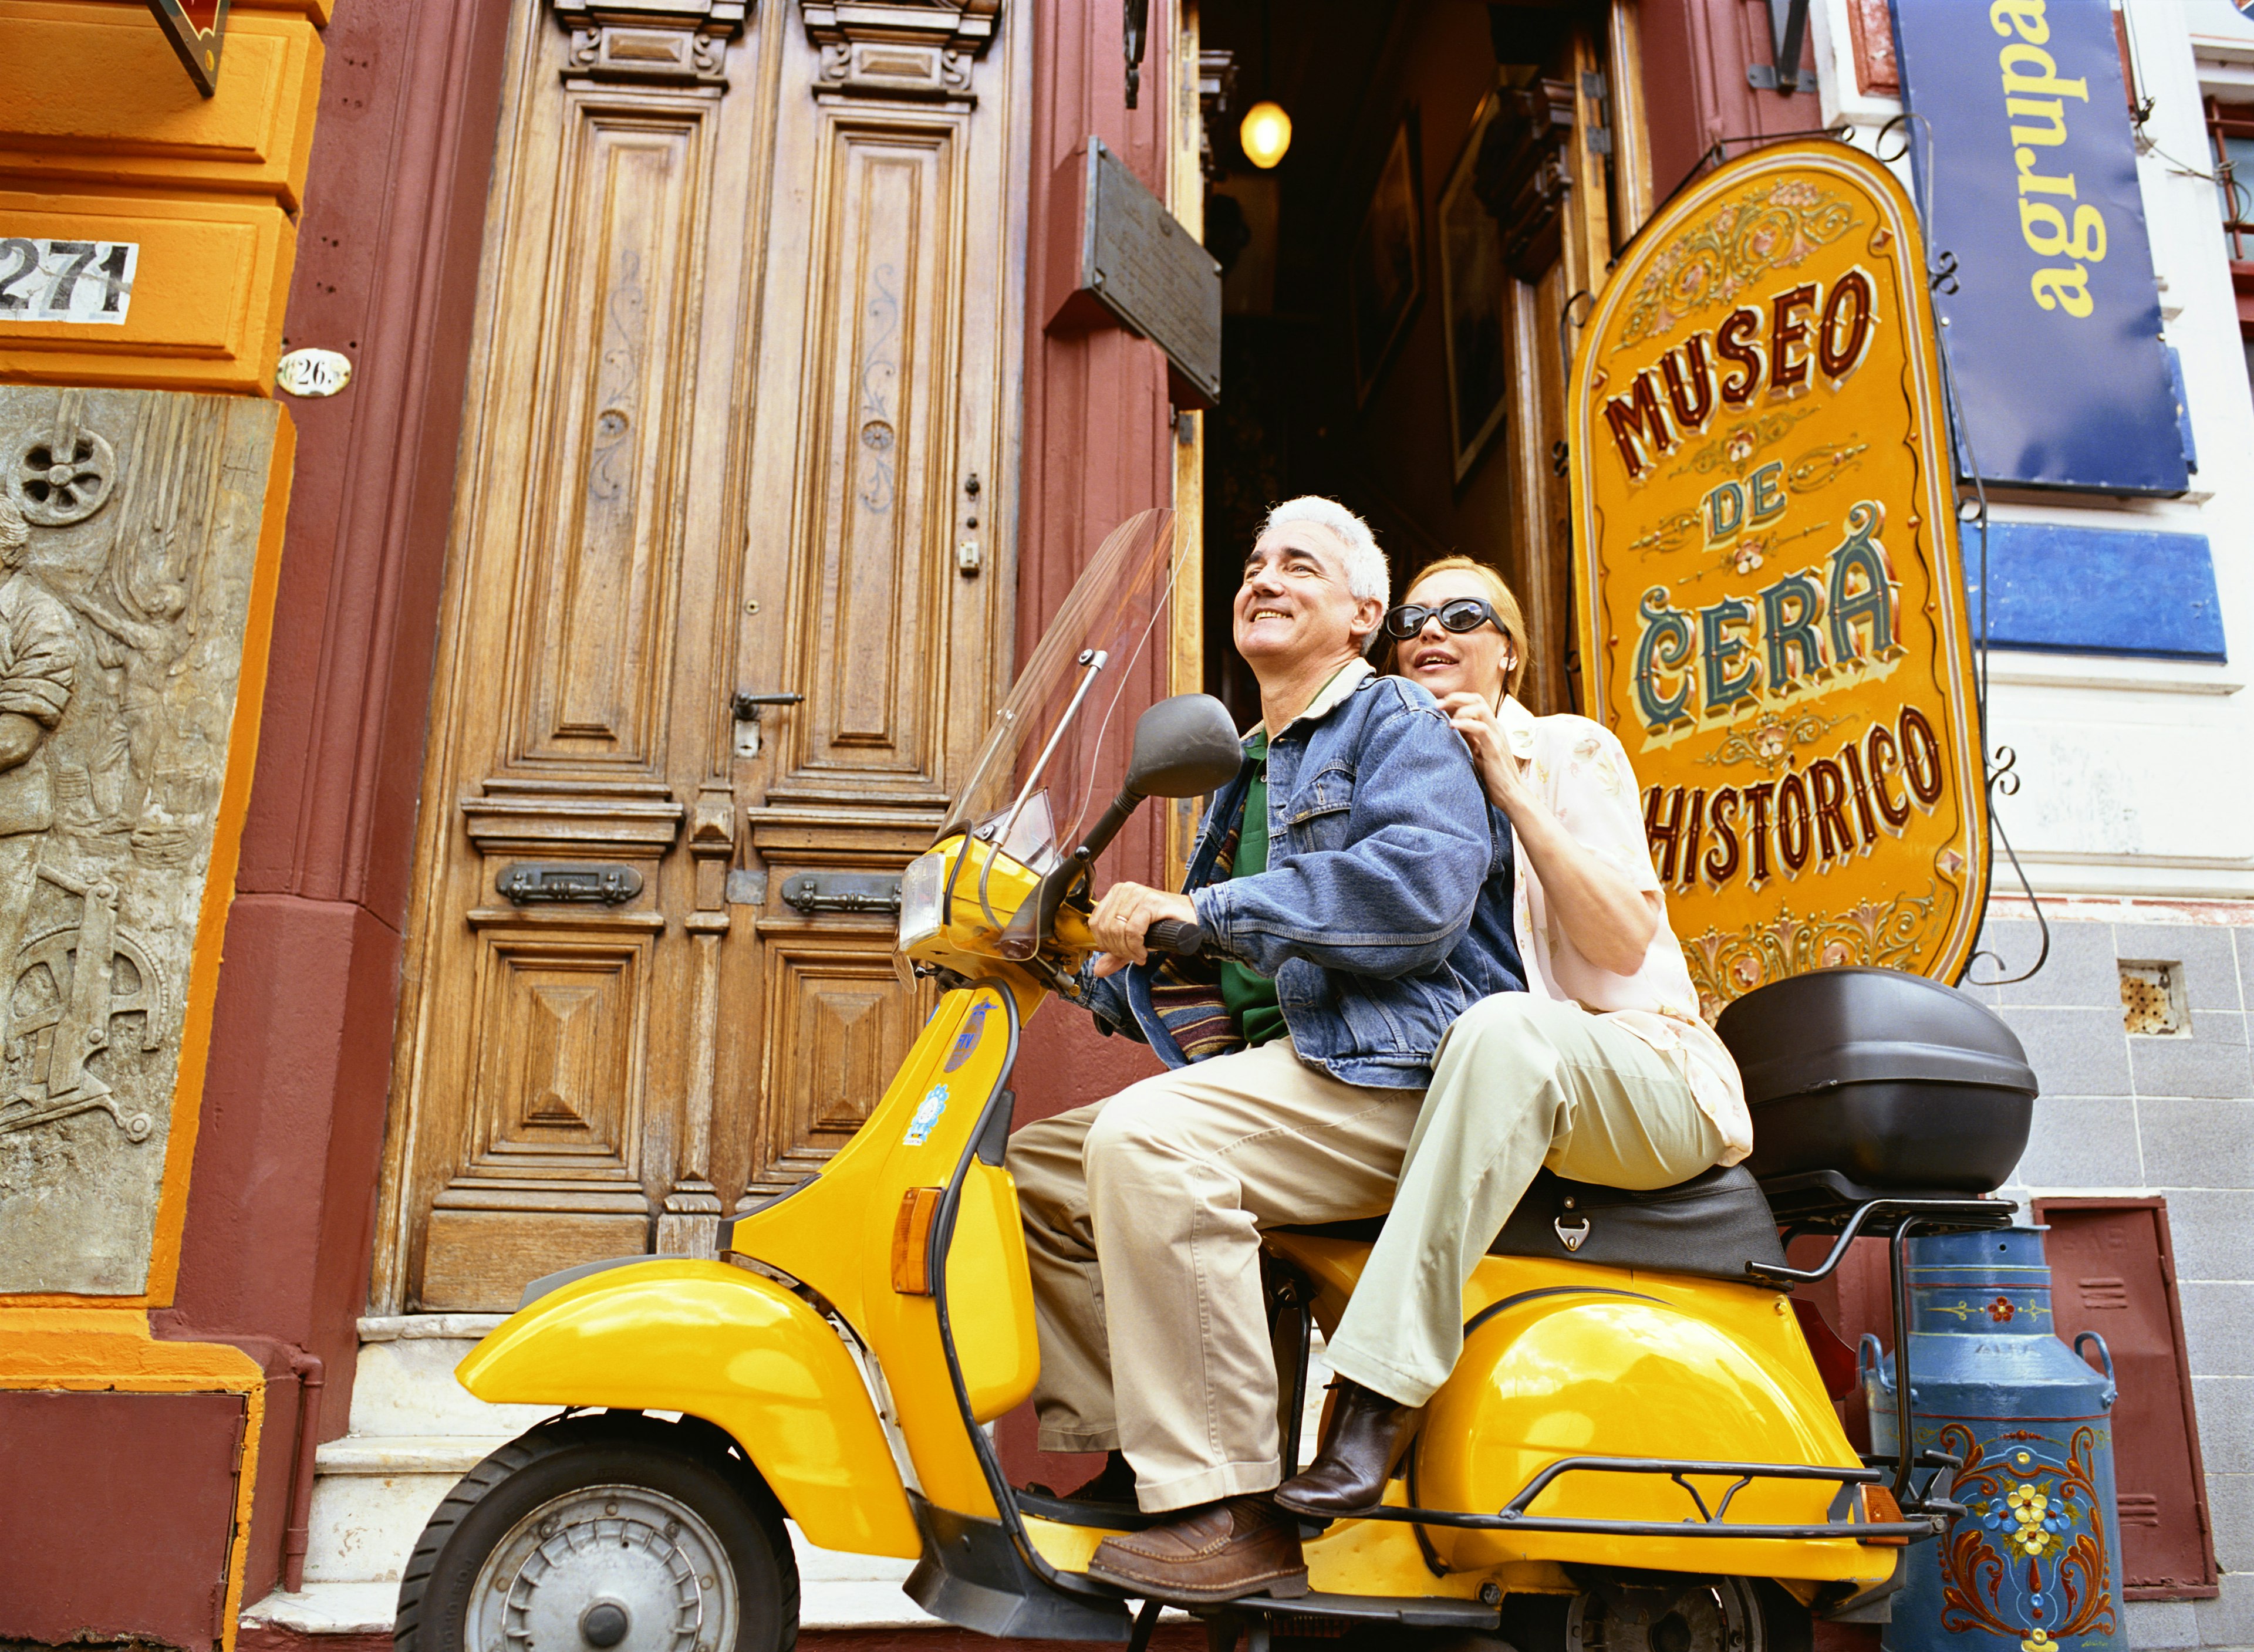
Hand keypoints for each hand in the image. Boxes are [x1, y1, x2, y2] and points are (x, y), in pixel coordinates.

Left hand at [1087, 881, 1196, 976]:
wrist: (1193, 918)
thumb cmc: (1164, 925)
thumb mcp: (1135, 941)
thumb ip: (1116, 954)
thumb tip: (1098, 970)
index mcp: (1116, 894)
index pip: (1095, 923)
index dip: (1105, 944)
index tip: (1120, 953)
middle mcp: (1125, 890)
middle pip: (1105, 928)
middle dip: (1117, 949)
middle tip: (1132, 956)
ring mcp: (1137, 894)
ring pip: (1117, 929)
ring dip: (1127, 950)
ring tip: (1139, 955)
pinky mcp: (1149, 902)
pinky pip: (1133, 930)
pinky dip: (1136, 947)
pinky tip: (1144, 953)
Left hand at [1438, 692, 1534, 819]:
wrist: (1511, 795)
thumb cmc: (1493, 776)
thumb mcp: (1477, 752)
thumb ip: (1469, 738)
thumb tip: (1453, 725)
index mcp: (1491, 727)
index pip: (1475, 702)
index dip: (1457, 699)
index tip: (1438, 704)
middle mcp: (1496, 728)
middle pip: (1477, 699)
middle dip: (1455, 697)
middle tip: (1438, 704)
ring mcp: (1497, 736)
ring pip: (1481, 708)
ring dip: (1459, 708)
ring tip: (1443, 713)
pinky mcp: (1495, 748)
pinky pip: (1481, 728)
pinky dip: (1465, 723)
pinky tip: (1452, 726)